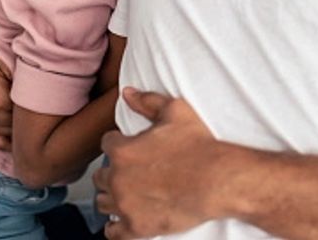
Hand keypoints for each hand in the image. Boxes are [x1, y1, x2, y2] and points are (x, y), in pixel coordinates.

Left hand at [93, 88, 221, 238]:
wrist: (216, 179)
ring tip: (126, 191)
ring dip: (112, 195)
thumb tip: (127, 93)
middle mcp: (118, 179)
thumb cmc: (197, 145)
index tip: (130, 144)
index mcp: (123, 150)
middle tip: (130, 168)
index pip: (107, 143)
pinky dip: (116, 226)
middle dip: (113, 169)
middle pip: (101, 175)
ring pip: (103, 202)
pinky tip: (121, 220)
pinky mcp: (137, 228)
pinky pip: (114, 232)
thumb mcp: (174, 111)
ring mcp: (126, 205)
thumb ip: (147, 101)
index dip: (120, 141)